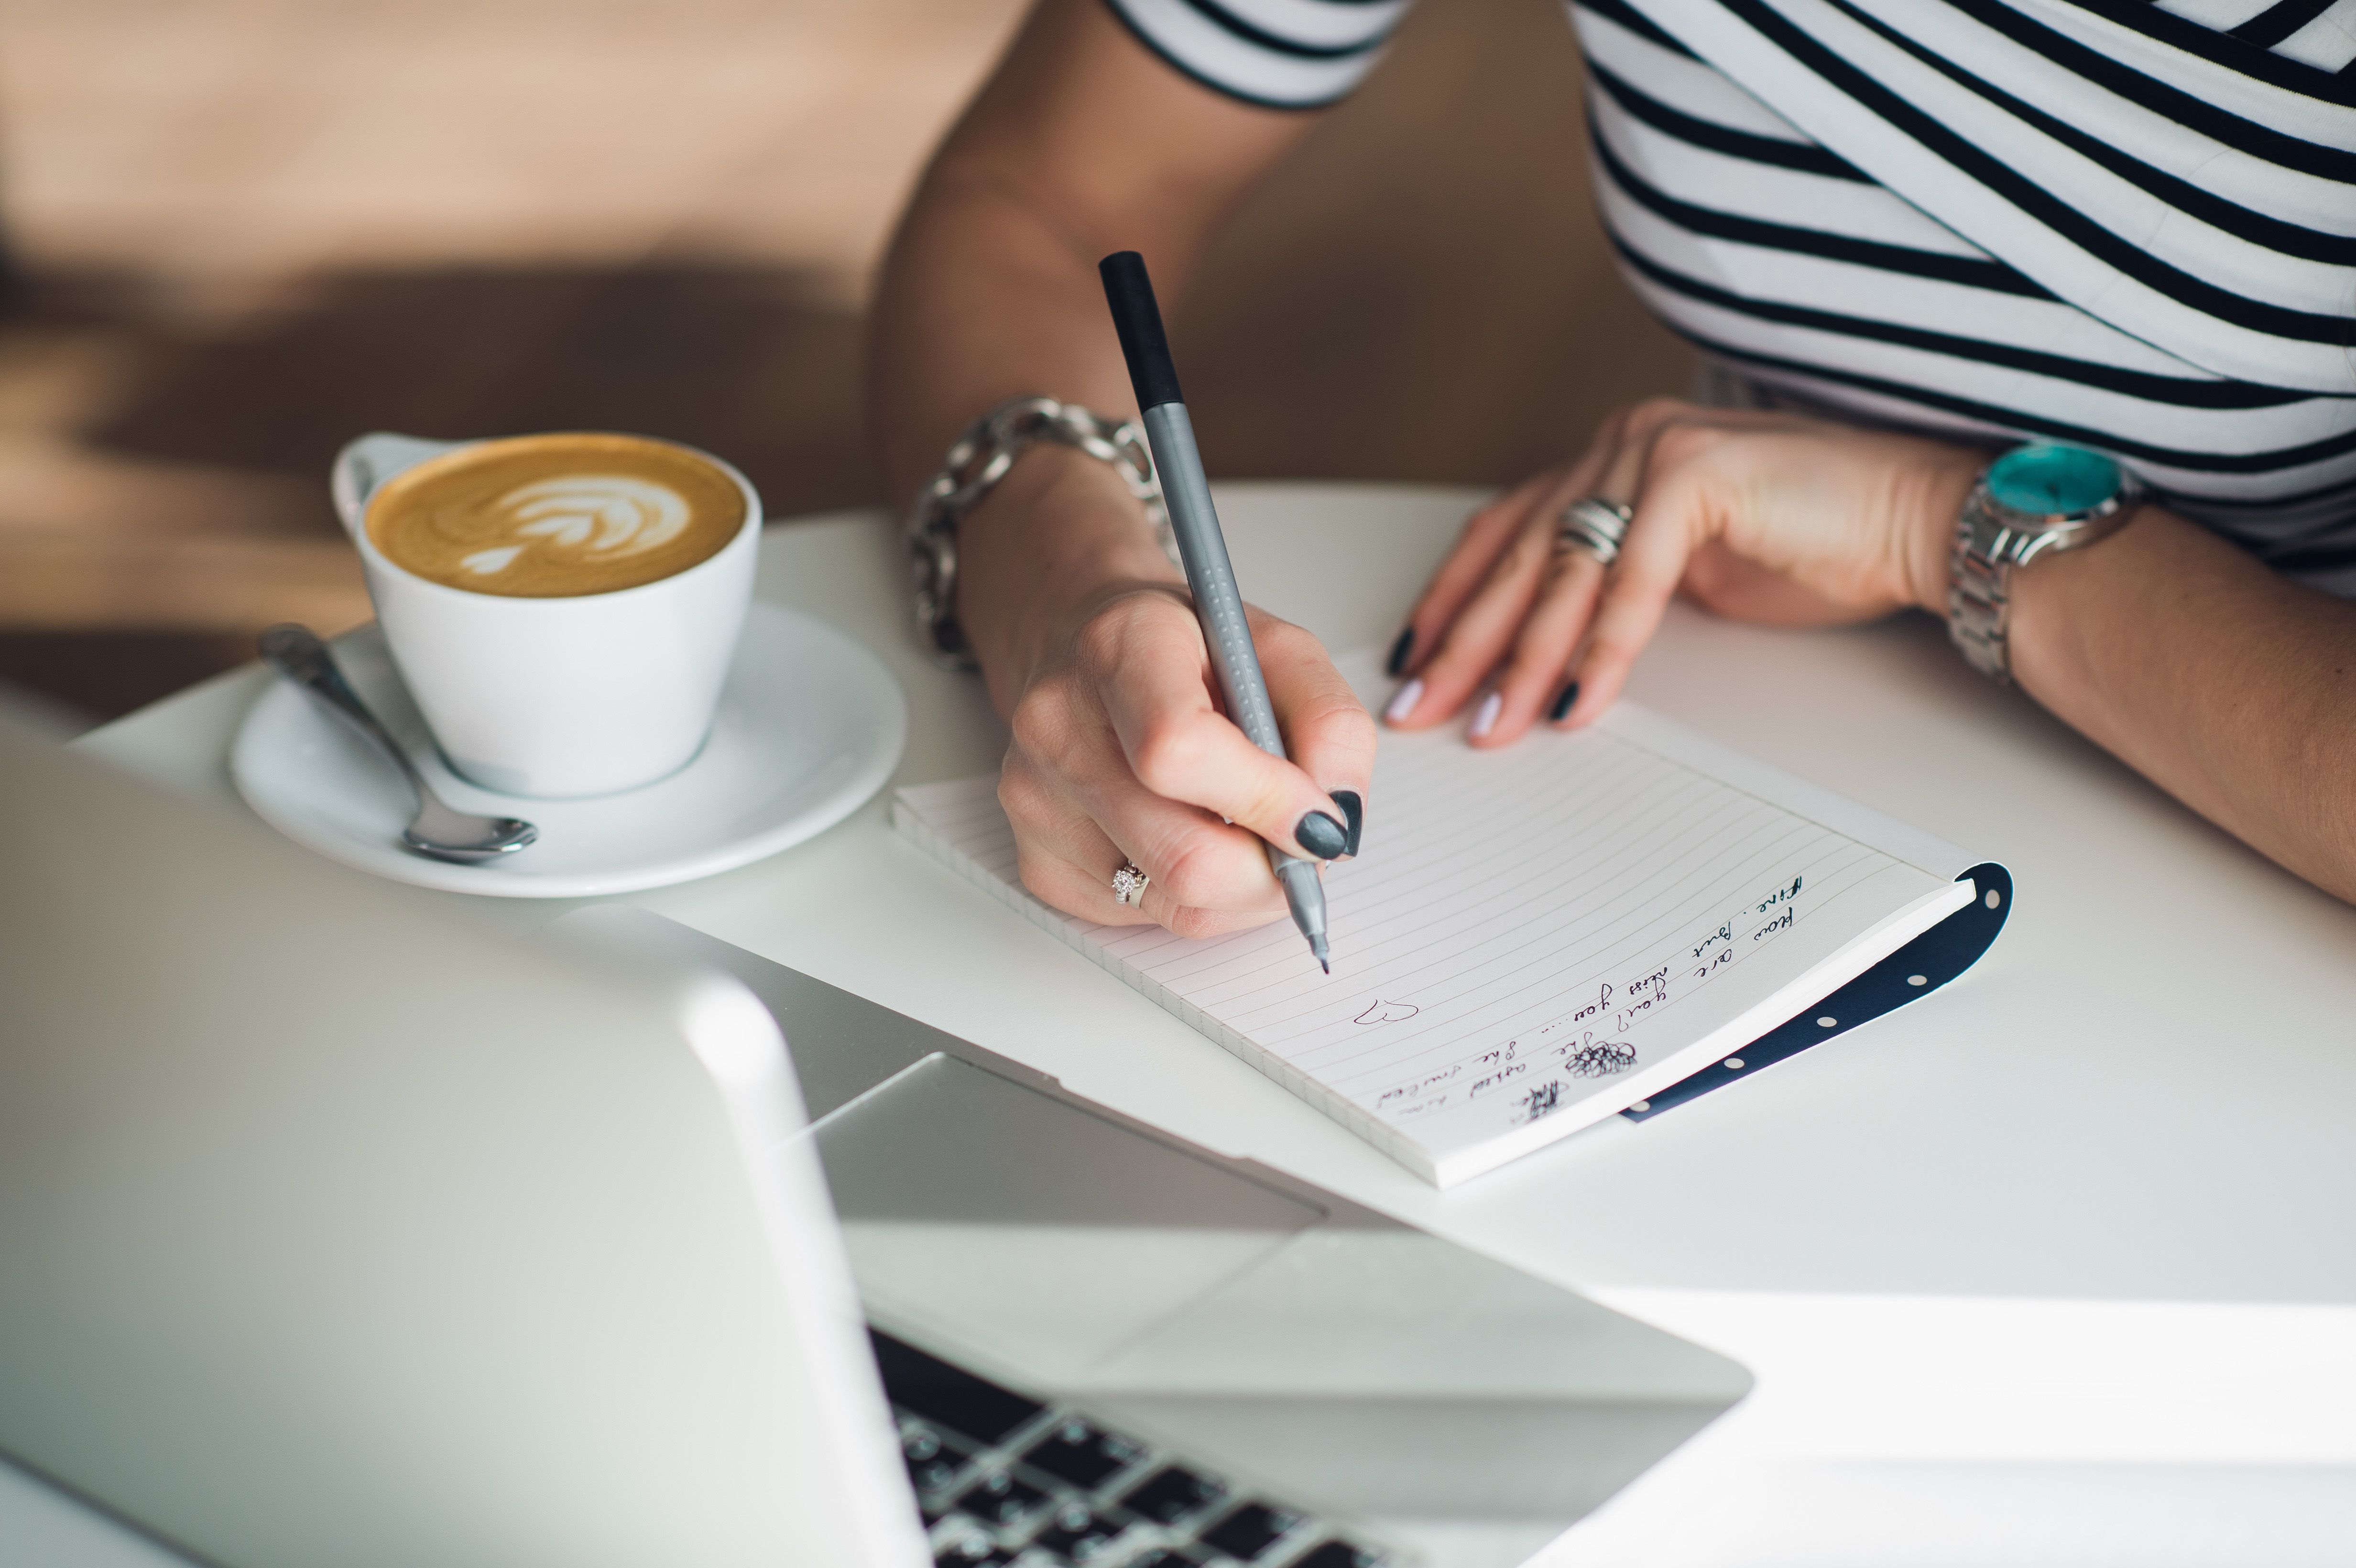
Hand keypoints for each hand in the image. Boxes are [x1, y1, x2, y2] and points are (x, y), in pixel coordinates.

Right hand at [965, 451, 1375, 938]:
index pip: (1179, 751)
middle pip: (1185, 858)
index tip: (1320, 818)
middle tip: (1300, 844)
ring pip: (1177, 906)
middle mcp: (1059, 726)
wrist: (1087, 650)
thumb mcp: (1281, 652)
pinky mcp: (1038, 862)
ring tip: (1247, 832)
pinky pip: (1146, 919)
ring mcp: (1036, 801)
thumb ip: (1330, 725)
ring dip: (1243, 890)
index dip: (1267, 801)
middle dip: (1272, 871)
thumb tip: (1335, 822)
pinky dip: (1194, 896)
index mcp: (1119, 649)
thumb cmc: (1188, 651)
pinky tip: (1187, 835)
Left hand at [1383, 398, 1984, 746]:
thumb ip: (1615, 590)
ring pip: (1565, 571)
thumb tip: (1549, 652)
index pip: (1505, 532)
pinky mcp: (1698, 475)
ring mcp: (1657, 450)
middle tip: (1419, 707)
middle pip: (1518, 556)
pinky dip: (1601, 647)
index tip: (1411, 659)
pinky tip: (1575, 702)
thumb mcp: (1686, 576)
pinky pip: (1633, 578)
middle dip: (1463, 641)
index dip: (1451, 598)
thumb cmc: (1814, 546)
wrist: (1912, 519)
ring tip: (1487, 722)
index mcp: (1612, 460)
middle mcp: (1622, 445)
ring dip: (1521, 658)